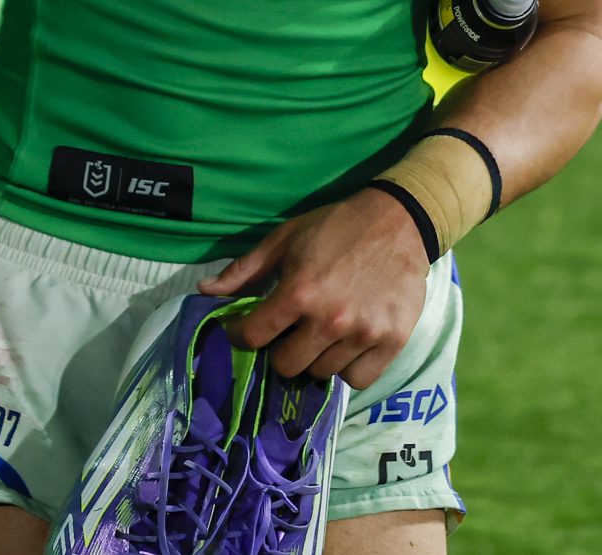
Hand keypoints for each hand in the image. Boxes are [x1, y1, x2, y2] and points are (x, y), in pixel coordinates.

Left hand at [195, 189, 427, 389]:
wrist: (397, 221)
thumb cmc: (334, 227)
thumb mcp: (284, 239)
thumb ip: (244, 270)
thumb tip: (204, 292)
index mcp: (299, 292)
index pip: (253, 336)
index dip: (242, 334)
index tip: (246, 329)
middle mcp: (330, 320)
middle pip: (286, 365)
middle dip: (280, 349)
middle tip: (290, 331)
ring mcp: (363, 335)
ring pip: (321, 373)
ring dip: (315, 357)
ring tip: (322, 333)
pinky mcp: (392, 343)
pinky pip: (357, 380)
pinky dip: (349, 368)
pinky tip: (347, 345)